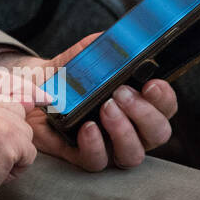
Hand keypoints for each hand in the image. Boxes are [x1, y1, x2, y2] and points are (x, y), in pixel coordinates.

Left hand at [1, 35, 177, 169]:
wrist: (33, 87)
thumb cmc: (67, 74)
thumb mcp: (84, 54)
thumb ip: (103, 47)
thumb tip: (119, 39)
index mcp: (139, 102)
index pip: (165, 106)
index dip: (164, 97)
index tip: (152, 83)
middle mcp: (131, 128)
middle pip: (157, 133)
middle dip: (144, 113)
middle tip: (122, 94)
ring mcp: (110, 146)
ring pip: (133, 154)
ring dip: (123, 131)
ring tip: (106, 108)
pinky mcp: (84, 156)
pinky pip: (97, 161)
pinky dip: (94, 145)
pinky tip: (86, 127)